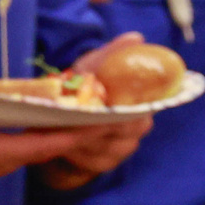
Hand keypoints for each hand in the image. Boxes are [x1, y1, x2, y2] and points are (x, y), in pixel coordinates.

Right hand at [0, 95, 107, 204]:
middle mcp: (5, 160)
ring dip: (63, 130)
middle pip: (51, 145)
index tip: (101, 123)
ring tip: (84, 109)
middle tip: (106, 111)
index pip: (44, 144)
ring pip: (40, 146)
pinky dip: (43, 132)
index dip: (74, 134)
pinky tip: (46, 117)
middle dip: (79, 130)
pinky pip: (27, 145)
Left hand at [25, 33, 158, 187]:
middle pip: (124, 131)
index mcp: (140, 105)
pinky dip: (74, 153)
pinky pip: (91, 163)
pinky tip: (61, 144)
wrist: (61, 123)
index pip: (144, 109)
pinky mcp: (101, 166)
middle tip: (75, 115)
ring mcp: (120, 151)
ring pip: (106, 147)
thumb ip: (112, 54)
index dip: (124, 107)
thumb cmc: (81, 91)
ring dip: (82, 138)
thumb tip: (137, 37)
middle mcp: (136, 130)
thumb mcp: (92, 68)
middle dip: (98, 123)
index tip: (103, 102)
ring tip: (61, 127)